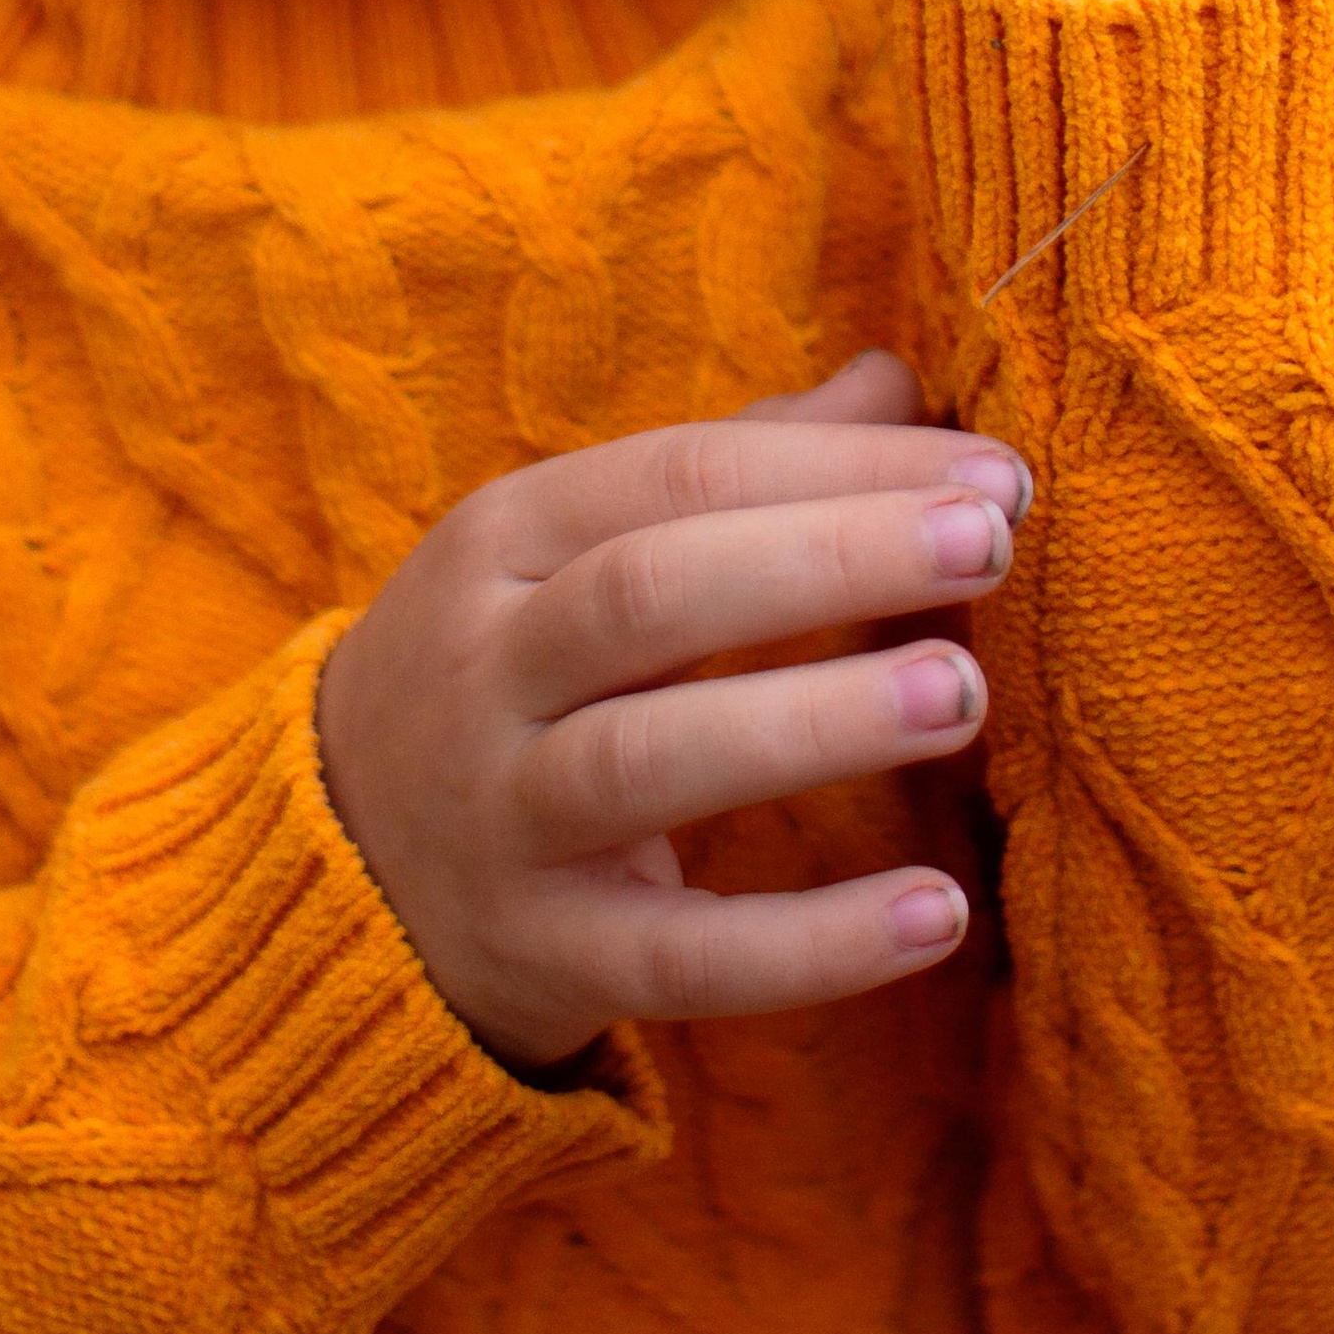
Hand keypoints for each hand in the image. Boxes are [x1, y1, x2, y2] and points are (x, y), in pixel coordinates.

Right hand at [315, 352, 1023, 1071]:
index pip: (684, 471)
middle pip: (653, 590)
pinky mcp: (540, 956)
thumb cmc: (519, 662)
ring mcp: (502, 817)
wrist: (337, 862)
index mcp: (509, 534)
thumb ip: (741, 461)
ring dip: (815, 722)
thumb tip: (899, 377)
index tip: (996, 474)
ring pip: (648, 760)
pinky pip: (677, 957)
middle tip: (989, 543)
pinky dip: (809, 945)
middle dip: (830, 557)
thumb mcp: (580, 541)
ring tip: (963, 693)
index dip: (843, 465)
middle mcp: (489, 666)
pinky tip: (938, 914)